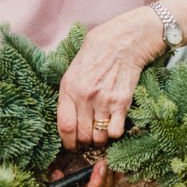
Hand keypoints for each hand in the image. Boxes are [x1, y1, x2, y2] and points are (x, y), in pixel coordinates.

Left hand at [57, 7, 163, 149]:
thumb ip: (68, 95)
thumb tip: (66, 121)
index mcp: (69, 89)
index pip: (64, 127)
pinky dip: (114, 133)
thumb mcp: (73, 70)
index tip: (72, 145)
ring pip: (99, 137)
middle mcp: (84, 97)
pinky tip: (114, 125)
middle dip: (85, 142)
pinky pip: (115, 132)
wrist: (123, 41)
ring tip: (102, 132)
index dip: (68, 141)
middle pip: (82, 136)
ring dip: (100, 139)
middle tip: (90, 139)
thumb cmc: (96, 54)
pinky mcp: (122, 102)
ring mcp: (104, 101)